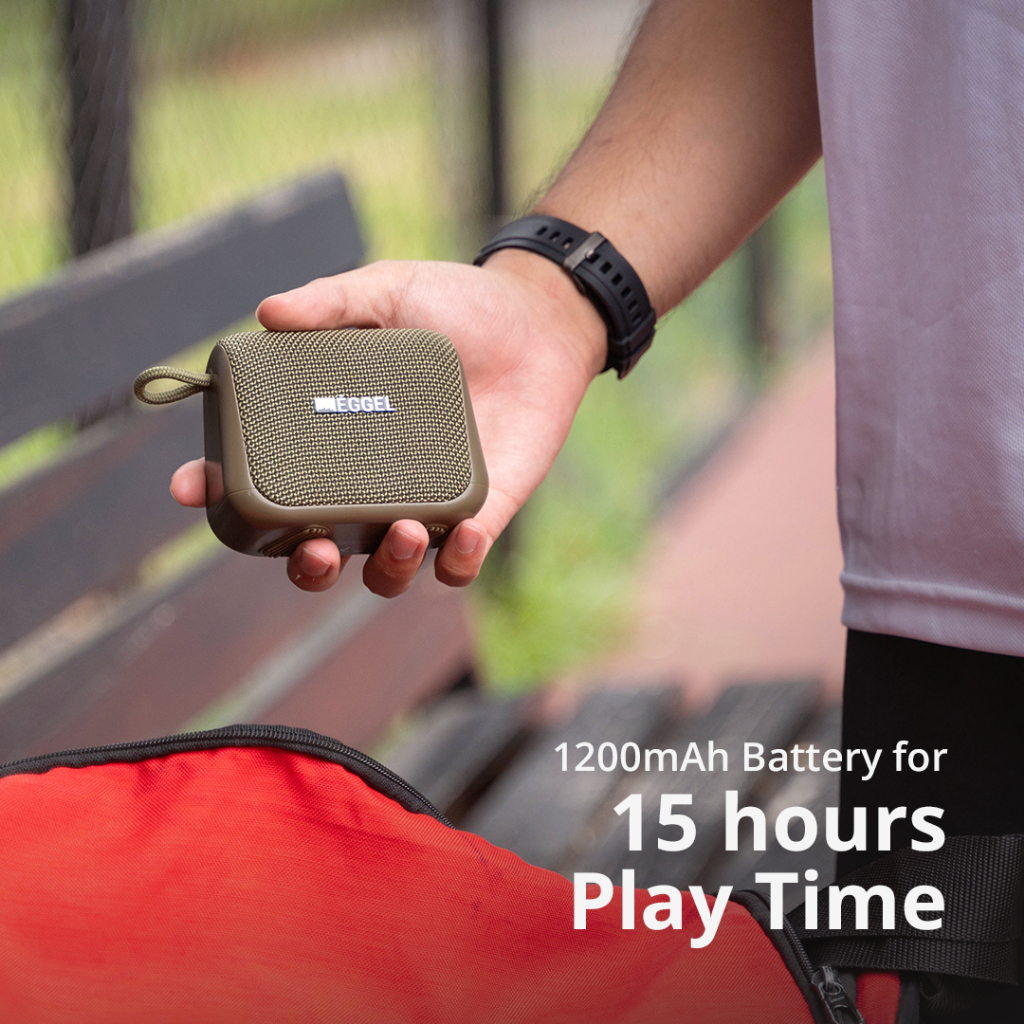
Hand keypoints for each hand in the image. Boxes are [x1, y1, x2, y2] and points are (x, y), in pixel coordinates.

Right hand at [170, 250, 606, 595]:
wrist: (541, 321)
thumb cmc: (458, 306)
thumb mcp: (388, 292)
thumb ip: (331, 302)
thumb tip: (267, 312)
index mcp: (335, 438)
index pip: (269, 478)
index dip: (224, 493)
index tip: (193, 487)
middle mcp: (371, 482)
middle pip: (322, 550)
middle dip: (306, 566)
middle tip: (312, 550)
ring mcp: (424, 502)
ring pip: (387, 570)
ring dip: (386, 569)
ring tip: (404, 532)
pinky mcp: (479, 511)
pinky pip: (460, 562)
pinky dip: (456, 562)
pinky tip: (460, 535)